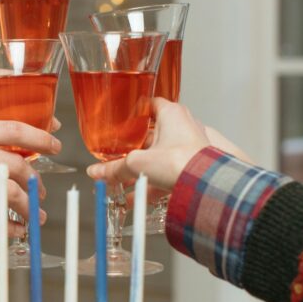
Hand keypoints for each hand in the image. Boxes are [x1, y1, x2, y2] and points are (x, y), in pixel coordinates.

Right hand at [0, 119, 61, 240]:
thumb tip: (14, 158)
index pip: (11, 128)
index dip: (40, 137)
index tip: (56, 145)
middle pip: (16, 163)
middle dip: (35, 181)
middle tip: (40, 193)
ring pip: (10, 191)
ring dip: (28, 206)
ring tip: (33, 216)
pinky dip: (11, 228)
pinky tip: (16, 232)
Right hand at [86, 99, 215, 191]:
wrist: (205, 185)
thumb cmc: (181, 162)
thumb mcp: (137, 163)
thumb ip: (114, 168)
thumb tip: (97, 171)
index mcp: (171, 114)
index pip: (150, 105)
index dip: (135, 112)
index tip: (124, 119)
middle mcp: (183, 126)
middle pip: (152, 134)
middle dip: (135, 148)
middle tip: (120, 156)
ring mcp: (189, 146)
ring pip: (160, 155)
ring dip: (143, 169)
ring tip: (126, 182)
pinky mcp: (193, 164)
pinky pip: (169, 171)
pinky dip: (155, 182)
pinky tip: (140, 196)